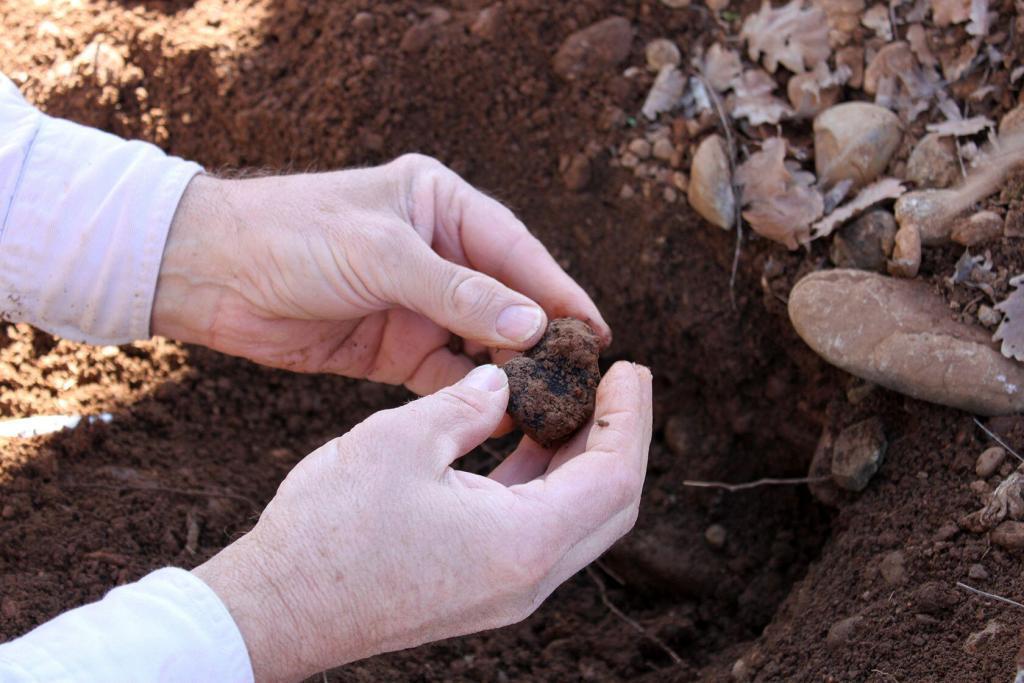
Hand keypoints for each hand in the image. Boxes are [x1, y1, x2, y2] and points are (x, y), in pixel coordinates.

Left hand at [152, 155, 609, 394]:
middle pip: (505, 300)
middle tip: (577, 378)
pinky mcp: (393, 346)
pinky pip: (444, 373)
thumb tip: (532, 326)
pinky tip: (494, 414)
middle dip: (538, 338)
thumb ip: (459, 293)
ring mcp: (415, 302)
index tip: (595, 331)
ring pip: (479, 342)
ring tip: (545, 403)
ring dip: (507, 370)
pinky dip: (468, 393)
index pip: (515, 252)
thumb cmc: (292, 238)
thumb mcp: (381, 255)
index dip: (557, 291)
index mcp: (440, 205)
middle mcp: (436, 252)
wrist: (210, 277)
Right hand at [192, 361, 651, 681]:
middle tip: (610, 383)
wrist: (278, 608)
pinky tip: (523, 440)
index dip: (629, 418)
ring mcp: (504, 591)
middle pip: (609, 505)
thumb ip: (466, 405)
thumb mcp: (402, 441)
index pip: (615, 476)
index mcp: (523, 543)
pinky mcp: (479, 589)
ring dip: (579, 459)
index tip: (628, 369)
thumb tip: (500, 383)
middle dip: (616, 437)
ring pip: (575, 519)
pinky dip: (542, 483)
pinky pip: (536, 531)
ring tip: (569, 401)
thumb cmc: (331, 528)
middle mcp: (527, 579)